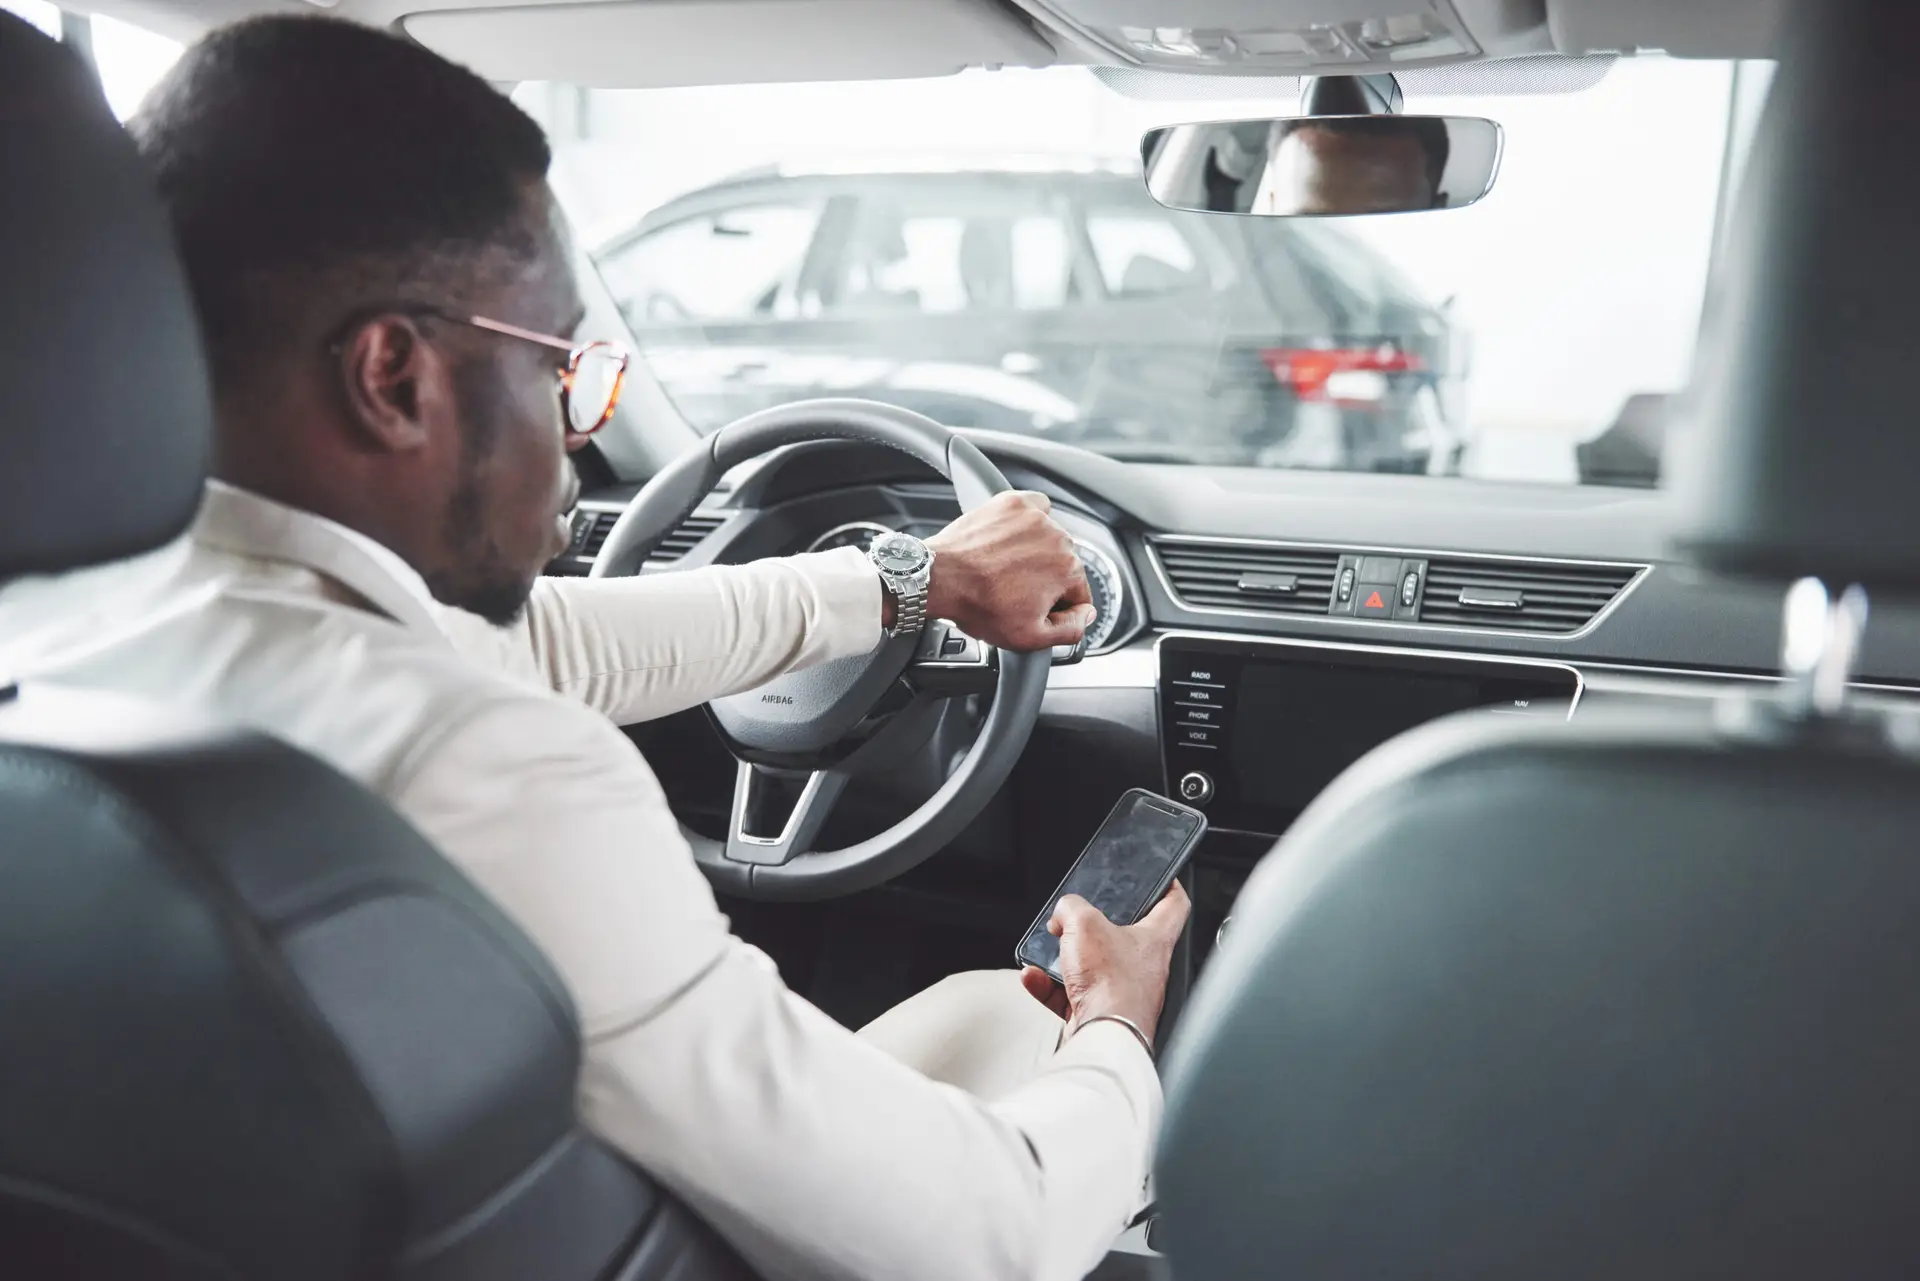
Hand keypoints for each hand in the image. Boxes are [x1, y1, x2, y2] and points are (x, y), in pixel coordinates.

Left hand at [922, 491, 1093, 650]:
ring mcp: (1036, 518)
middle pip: (1063, 564)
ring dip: (1035, 551)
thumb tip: (1086, 615)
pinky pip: (1036, 507)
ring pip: (1049, 538)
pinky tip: (1012, 537)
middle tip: (1014, 590)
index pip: (1077, 593)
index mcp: (1069, 571)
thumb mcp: (1030, 638)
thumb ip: (1071, 630)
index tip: (1033, 607)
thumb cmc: (979, 606)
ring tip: (1006, 566)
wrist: (940, 578)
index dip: (1056, 606)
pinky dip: (1028, 521)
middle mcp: (1058, 539)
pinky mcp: (1014, 503)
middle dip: (1045, 578)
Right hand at [1020, 880, 1189, 1046]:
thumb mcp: (1084, 923)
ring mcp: (1121, 992)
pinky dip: (1049, 985)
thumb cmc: (1112, 985)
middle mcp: (1144, 966)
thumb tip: (1063, 913)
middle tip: (1076, 920)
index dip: (1167, 885)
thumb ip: (1071, 908)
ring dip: (1063, 959)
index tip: (1159, 877)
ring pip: (1091, 966)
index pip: (1174, 904)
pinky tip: (1035, 977)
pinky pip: (1069, 993)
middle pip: (1121, 936)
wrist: (1103, 1036)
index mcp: (1154, 939)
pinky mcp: (1099, 1012)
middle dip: (1092, 928)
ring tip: (1046, 952)